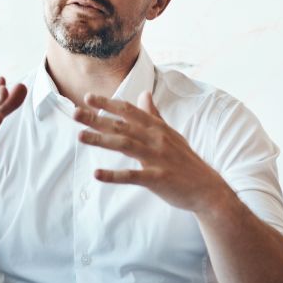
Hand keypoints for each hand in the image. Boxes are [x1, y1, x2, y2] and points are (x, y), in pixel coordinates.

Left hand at [76, 90, 227, 212]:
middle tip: (75, 113)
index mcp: (158, 128)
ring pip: (125, 145)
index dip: (108, 104)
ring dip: (101, 140)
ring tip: (80, 136)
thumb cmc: (185, 161)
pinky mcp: (158, 178)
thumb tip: (144, 94)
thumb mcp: (171, 134)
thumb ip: (154, 115)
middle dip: (97, 118)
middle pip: (122, 125)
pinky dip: (114, 175)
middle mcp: (157, 139)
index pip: (129, 111)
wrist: (207, 189)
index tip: (88, 97)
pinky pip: (133, 176)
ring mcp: (157, 158)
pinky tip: (97, 174)